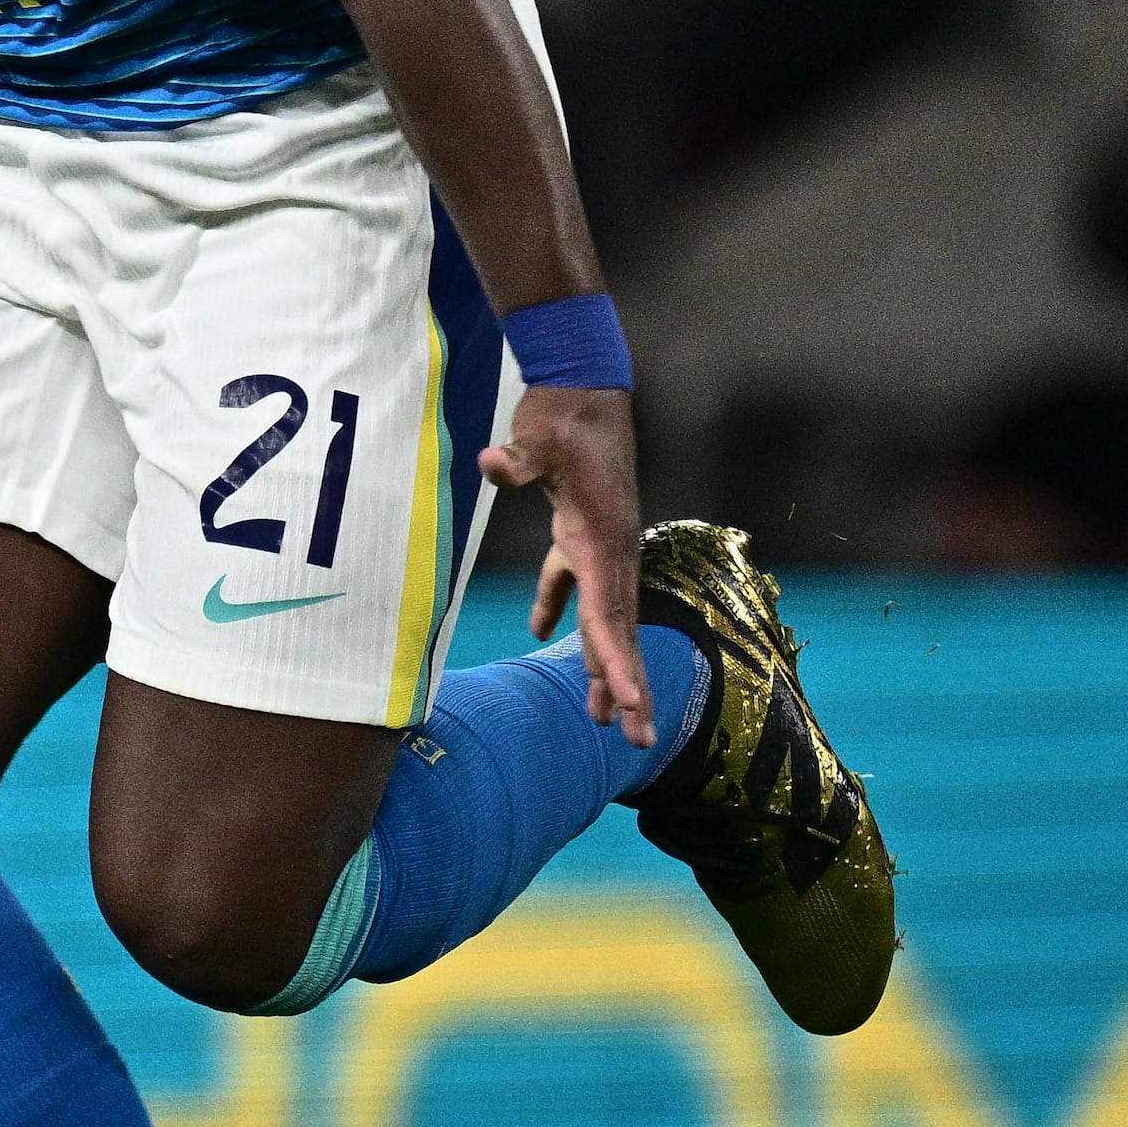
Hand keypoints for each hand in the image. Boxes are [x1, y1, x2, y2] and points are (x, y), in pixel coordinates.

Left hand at [483, 381, 651, 744]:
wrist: (583, 385)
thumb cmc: (563, 415)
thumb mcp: (537, 437)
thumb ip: (514, 459)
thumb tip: (487, 461)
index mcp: (603, 541)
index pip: (611, 615)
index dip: (618, 664)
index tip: (627, 706)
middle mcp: (610, 551)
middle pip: (620, 631)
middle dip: (629, 686)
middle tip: (640, 741)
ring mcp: (597, 543)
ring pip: (602, 616)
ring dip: (600, 663)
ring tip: (601, 718)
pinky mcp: (577, 529)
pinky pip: (572, 580)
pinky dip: (557, 605)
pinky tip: (539, 632)